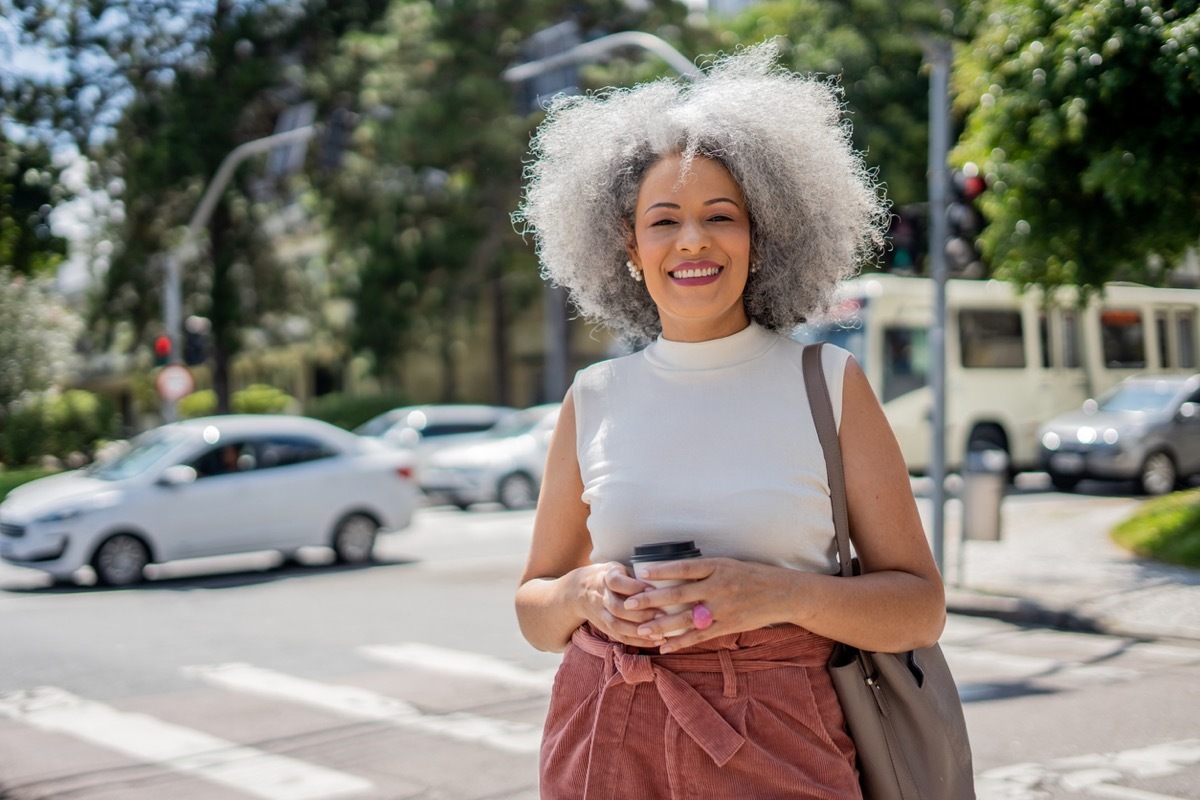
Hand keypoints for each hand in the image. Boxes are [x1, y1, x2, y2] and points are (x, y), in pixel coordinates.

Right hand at [575, 562, 669, 647]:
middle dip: (641, 614)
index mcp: (605, 576)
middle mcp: (600, 596)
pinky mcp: (603, 627)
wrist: (580, 590)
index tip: (653, 589)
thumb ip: (636, 575)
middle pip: (617, 607)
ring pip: (617, 625)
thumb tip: (667, 580)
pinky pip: (620, 636)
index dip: (635, 587)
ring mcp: (600, 613)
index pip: (617, 582)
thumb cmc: (610, 576)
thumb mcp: (619, 568)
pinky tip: (655, 641)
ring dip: (640, 631)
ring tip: (661, 633)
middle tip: (662, 615)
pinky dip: (638, 641)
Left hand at [622, 557, 805, 653]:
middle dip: (652, 601)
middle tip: (629, 605)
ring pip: (686, 619)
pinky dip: (681, 642)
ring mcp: (724, 608)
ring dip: (662, 626)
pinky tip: (665, 647)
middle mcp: (719, 587)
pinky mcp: (728, 625)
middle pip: (679, 594)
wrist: (783, 593)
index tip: (639, 572)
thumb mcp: (729, 564)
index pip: (684, 568)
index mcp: (718, 567)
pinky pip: (700, 636)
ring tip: (641, 631)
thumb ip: (704, 570)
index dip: (661, 570)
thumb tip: (674, 572)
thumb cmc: (753, 575)